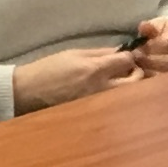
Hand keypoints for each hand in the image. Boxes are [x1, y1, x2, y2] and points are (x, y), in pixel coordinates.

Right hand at [11, 43, 143, 111]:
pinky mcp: (96, 115)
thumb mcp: (74, 54)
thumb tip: (121, 51)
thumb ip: (100, 53)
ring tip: (120, 82)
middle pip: (136, 81)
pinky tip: (110, 94)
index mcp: (96, 70)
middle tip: (129, 70)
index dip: (130, 56)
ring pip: (128, 96)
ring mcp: (100, 104)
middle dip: (137, 73)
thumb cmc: (50, 69)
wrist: (30, 92)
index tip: (126, 56)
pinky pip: (115, 105)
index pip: (127, 61)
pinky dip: (118, 99)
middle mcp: (102, 89)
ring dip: (130, 87)